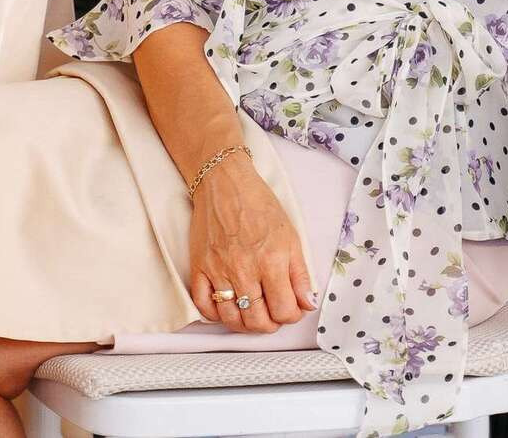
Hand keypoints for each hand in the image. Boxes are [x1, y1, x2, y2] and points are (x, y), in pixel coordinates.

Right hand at [187, 153, 316, 333]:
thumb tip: (307, 304)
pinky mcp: (200, 267)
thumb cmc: (259, 205)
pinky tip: (226, 309)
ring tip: (253, 315)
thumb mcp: (291, 236)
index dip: (291, 316)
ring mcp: (219, 270)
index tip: (291, 310)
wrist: (225, 183)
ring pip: (231, 318)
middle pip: (257, 320)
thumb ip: (300, 274)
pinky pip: (203, 304)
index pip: (284, 310)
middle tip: (273, 316)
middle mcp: (244, 269)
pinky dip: (214, 314)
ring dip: (245, 325)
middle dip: (270, 325)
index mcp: (271, 261)